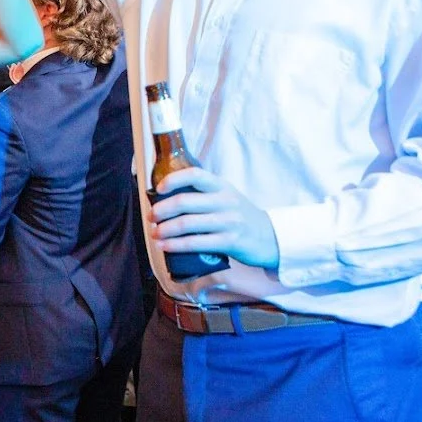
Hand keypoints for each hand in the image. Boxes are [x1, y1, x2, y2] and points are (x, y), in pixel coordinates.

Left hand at [151, 167, 279, 268]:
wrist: (270, 237)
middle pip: (184, 202)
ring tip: (155, 234)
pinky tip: (165, 246)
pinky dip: (176, 245)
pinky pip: (196, 243)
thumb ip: (203, 195)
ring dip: (164, 230)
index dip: (173, 180)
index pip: (195, 175)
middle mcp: (225, 201)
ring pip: (187, 224)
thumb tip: (166, 199)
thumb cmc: (240, 217)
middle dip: (161, 210)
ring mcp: (228, 222)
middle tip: (151, 217)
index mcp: (221, 186)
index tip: (159, 189)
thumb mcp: (226, 197)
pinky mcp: (229, 241)